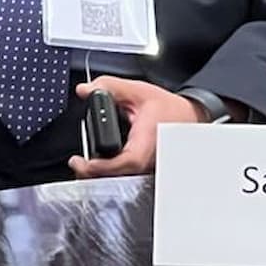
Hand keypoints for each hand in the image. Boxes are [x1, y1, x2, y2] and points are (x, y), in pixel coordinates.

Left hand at [68, 76, 205, 178]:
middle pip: (119, 175)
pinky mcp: (145, 169)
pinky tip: (98, 164)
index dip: (102, 166)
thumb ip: (109, 87)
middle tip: (77, 163)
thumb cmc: (168, 107)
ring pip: (121, 178)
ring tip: (83, 164)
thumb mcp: (137, 90)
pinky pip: (126, 175)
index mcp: (147, 140)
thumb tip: (86, 90)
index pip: (126, 161)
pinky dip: (110, 171)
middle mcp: (149, 159)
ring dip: (101, 173)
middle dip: (94, 173)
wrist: (188, 116)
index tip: (83, 161)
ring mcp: (148, 167)